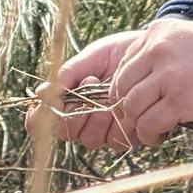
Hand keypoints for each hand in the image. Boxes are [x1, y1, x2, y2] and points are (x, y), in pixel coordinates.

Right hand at [29, 29, 144, 147]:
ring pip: (90, 139)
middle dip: (75, 110)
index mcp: (67, 102)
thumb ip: (69, 75)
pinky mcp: (128, 136)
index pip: (41, 122)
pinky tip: (125, 103)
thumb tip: (41, 93)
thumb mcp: (93, 58)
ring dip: (98, 116)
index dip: (38, 118)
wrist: (154, 53)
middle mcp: (82, 121)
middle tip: (89, 82)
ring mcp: (104, 131)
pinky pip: (116, 139)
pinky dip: (119, 122)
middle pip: (65, 132)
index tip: (49, 101)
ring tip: (108, 91)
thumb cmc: (119, 54)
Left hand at [107, 20, 192, 147]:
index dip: (126, 88)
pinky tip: (161, 135)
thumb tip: (140, 82)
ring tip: (152, 130)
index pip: (123, 64)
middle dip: (127, 108)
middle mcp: (157, 50)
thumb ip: (162, 52)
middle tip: (140, 120)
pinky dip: (150, 135)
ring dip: (138, 124)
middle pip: (121, 87)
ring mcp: (167, 76)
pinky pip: (148, 124)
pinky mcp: (179, 101)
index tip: (137, 102)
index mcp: (157, 33)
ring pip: (131, 107)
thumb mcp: (189, 39)